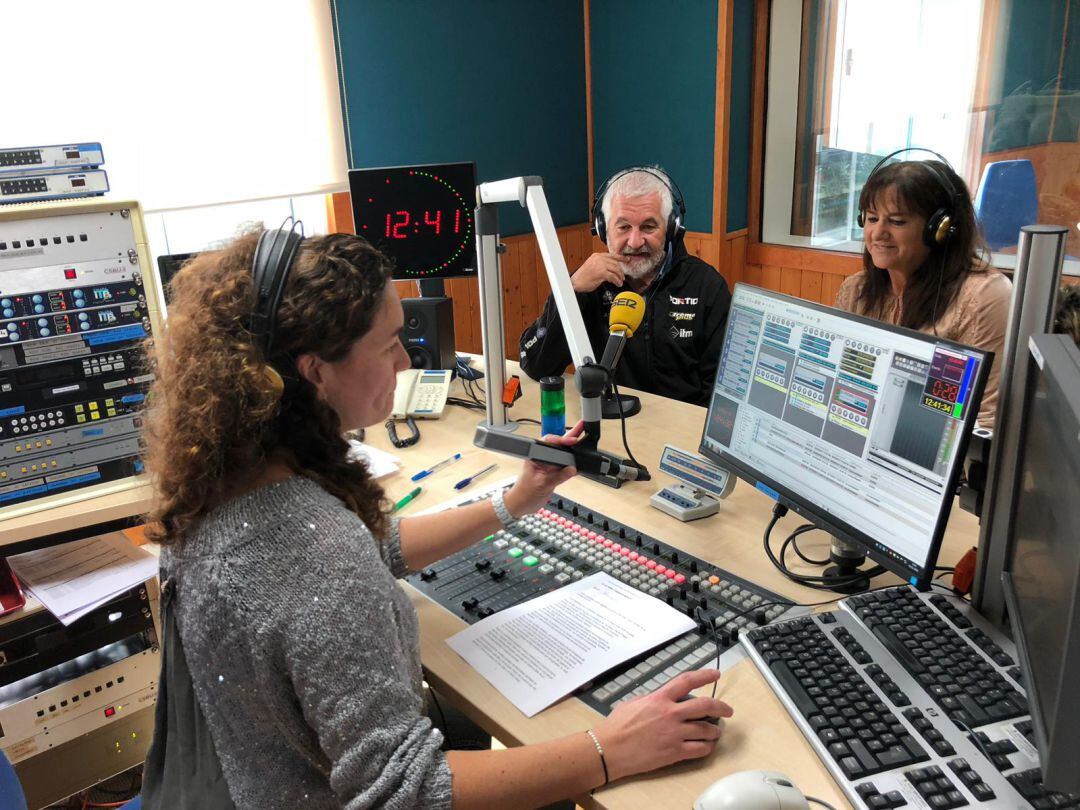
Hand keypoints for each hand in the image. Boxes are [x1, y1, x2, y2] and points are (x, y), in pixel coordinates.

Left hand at [503, 421, 583, 516]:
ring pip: (563, 454)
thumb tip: (571, 469)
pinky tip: (582, 462)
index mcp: (535, 456)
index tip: (572, 441)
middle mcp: (543, 458)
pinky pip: (566, 467)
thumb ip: (557, 477)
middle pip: (558, 445)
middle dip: (570, 436)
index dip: (562, 440)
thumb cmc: (523, 493)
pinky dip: (574, 464)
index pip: (549, 442)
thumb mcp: (541, 485)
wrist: (521, 505)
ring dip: (574, 449)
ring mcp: (549, 465)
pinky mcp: (554, 473)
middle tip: (581, 427)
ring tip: (584, 438)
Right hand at [571, 253, 628, 292]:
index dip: (621, 258)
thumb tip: (612, 267)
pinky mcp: (601, 272)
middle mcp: (599, 258)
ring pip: (616, 269)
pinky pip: (613, 277)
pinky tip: (617, 284)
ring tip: (620, 281)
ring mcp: (600, 265)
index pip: (612, 255)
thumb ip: (601, 264)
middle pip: (615, 263)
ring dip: (619, 277)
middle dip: (620, 271)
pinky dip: (617, 281)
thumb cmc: (582, 277)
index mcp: (597, 256)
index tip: (627, 259)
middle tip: (622, 277)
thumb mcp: (592, 266)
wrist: (575, 283)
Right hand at [592, 669, 732, 781]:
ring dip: (714, 731)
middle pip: (705, 706)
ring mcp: (675, 734)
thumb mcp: (634, 703)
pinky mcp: (675, 752)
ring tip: (715, 732)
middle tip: (728, 710)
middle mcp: (671, 714)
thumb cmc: (617, 726)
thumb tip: (664, 699)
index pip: (687, 681)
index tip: (715, 674)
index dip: (704, 675)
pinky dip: (707, 747)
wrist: (611, 749)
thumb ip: (653, 699)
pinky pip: (700, 749)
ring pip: (706, 730)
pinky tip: (707, 746)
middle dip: (721, 707)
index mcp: (660, 698)